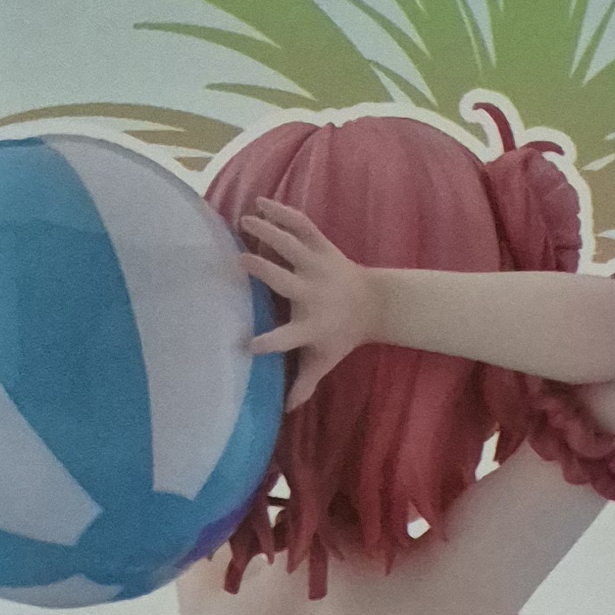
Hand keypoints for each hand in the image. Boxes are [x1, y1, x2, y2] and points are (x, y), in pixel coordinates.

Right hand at [243, 200, 378, 408]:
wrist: (375, 303)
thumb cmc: (341, 335)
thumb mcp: (324, 360)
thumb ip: (304, 384)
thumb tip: (285, 412)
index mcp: (310, 326)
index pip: (286, 338)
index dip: (268, 343)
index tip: (245, 346)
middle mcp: (312, 294)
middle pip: (284, 282)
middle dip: (263, 271)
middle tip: (240, 260)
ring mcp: (318, 266)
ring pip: (291, 245)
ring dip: (268, 231)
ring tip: (244, 221)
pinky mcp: (323, 246)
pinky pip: (302, 225)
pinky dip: (283, 212)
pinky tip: (261, 202)